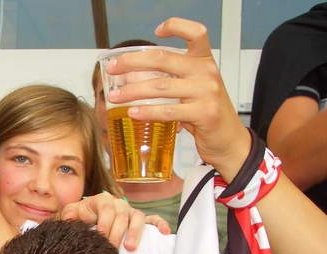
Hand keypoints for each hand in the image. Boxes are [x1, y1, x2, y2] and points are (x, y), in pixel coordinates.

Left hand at [60, 192, 168, 249]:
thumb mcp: (72, 214)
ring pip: (138, 217)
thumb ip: (70, 214)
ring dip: (136, 232)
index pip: (107, 209)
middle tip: (113, 249)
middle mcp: (119, 204)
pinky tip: (164, 233)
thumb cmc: (81, 217)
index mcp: (103, 200)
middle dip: (117, 233)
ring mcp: (131, 212)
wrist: (88, 219)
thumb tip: (71, 217)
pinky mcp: (141, 220)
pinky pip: (153, 219)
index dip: (104, 222)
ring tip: (130, 248)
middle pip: (122, 215)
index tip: (101, 236)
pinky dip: (160, 224)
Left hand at [104, 17, 250, 180]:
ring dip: (132, 91)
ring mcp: (206, 92)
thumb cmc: (206, 112)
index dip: (177, 27)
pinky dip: (147, 111)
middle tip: (113, 68)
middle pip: (163, 59)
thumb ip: (170, 79)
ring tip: (114, 96)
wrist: (228, 139)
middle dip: (132, 62)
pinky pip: (168, 111)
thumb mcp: (193, 89)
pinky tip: (132, 112)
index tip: (157, 31)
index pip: (196, 33)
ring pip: (160, 87)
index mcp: (204, 61)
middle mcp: (206, 72)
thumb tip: (131, 76)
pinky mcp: (204, 113)